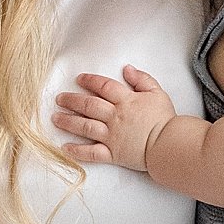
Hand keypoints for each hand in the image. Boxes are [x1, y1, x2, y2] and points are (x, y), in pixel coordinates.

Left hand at [52, 67, 177, 171]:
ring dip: (68, 122)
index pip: (102, 86)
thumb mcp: (157, 92)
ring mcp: (111, 136)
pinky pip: (91, 153)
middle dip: (71, 101)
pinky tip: (65, 147)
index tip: (79, 79)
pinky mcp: (112, 154)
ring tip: (55, 118)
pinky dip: (77, 151)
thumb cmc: (165, 119)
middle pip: (88, 105)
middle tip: (59, 98)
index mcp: (125, 101)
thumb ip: (142, 79)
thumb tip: (127, 69)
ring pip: (85, 127)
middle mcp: (114, 117)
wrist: (168, 144)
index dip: (89, 81)